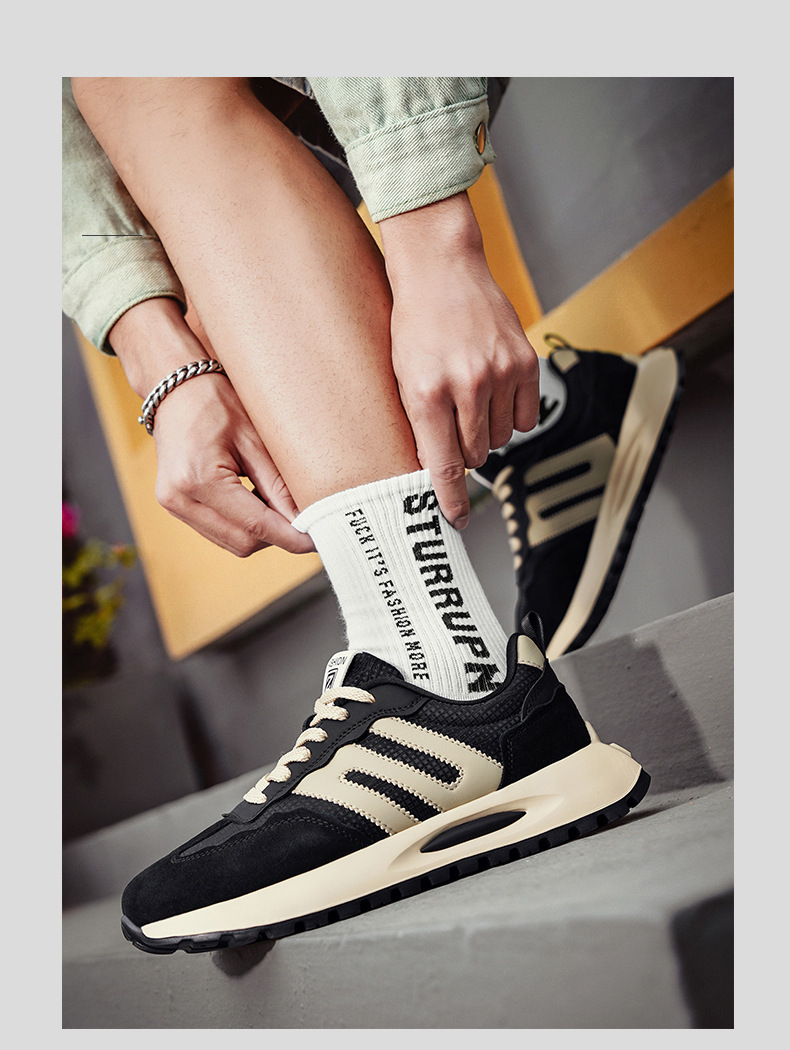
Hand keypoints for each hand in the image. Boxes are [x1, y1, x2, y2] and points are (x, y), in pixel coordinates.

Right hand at [109, 298, 313, 556]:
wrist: (174, 387)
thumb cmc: (216, 401)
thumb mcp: (256, 439)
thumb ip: (280, 486)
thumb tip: (307, 521)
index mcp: (199, 480)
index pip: (256, 527)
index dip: (292, 537)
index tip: (320, 538)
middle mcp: (180, 499)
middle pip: (244, 543)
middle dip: (279, 537)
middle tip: (308, 521)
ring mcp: (174, 506)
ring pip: (232, 543)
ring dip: (262, 534)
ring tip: (281, 506)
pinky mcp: (176, 506)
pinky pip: (220, 532)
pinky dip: (244, 526)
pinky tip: (258, 502)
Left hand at [380, 193, 538, 527]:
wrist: (442, 269)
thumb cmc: (413, 322)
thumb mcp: (400, 377)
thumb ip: (418, 424)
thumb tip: (434, 471)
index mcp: (426, 393)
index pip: (443, 466)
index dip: (450, 500)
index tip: (455, 521)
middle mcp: (466, 385)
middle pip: (475, 456)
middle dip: (464, 454)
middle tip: (453, 429)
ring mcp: (500, 372)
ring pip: (501, 439)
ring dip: (486, 432)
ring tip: (469, 400)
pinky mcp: (524, 362)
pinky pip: (525, 417)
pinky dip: (511, 416)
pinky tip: (493, 395)